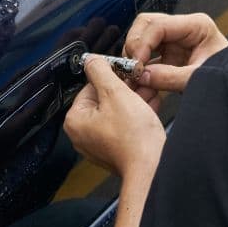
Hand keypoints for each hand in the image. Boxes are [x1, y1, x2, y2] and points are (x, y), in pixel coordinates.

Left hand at [64, 57, 165, 177]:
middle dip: (127, 89)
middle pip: (105, 99)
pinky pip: (125, 126)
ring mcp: (100, 144)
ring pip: (117, 112)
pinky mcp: (117, 150)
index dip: (112, 77)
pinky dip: (137, 116)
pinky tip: (151, 107)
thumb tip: (91, 60)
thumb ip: (101, 71)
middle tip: (142, 81)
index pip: (91, 87)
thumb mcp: (116, 93)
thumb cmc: (133, 136)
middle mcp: (84, 134)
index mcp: (76, 120)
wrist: (152, 167)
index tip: (128, 72)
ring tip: (150, 92)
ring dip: (135, 100)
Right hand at [123, 12, 227, 95]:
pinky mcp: (168, 55)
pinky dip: (140, 68)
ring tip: (133, 78)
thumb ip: (171, 77)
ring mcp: (174, 40)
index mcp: (197, 25)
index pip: (158, 25)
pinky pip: (146, 56)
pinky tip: (139, 83)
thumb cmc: (227, 78)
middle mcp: (183, 29)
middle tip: (131, 68)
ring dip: (134, 57)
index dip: (142, 43)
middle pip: (146, 25)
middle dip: (134, 46)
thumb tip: (142, 75)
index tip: (136, 65)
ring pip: (142, 38)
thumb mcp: (200, 78)